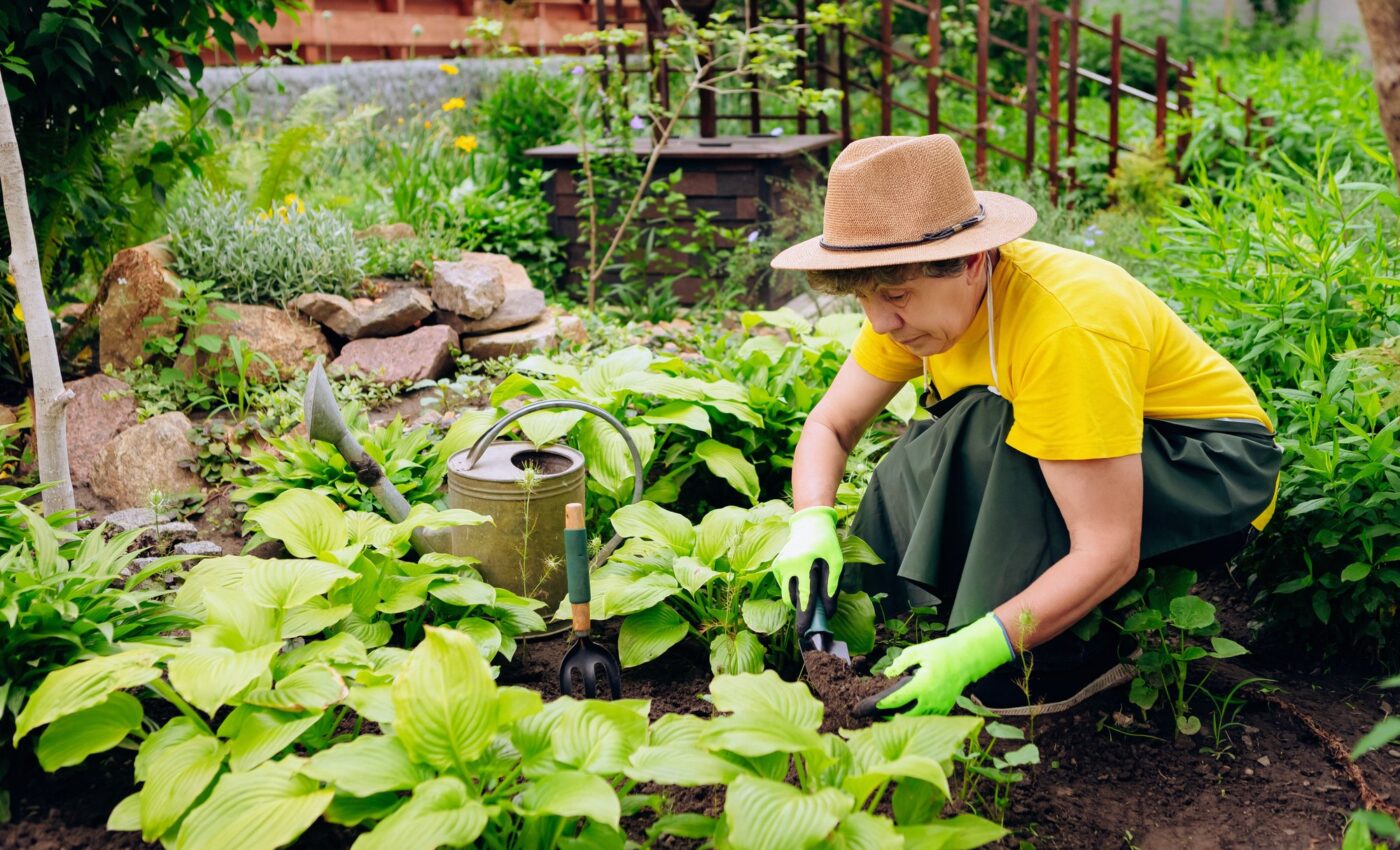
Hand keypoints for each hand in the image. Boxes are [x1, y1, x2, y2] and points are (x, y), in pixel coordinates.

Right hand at [771, 506, 842, 614]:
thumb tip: (829, 609)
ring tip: (811, 592)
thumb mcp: (836, 560)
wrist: (809, 522)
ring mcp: (779, 565)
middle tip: (812, 616)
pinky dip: (794, 588)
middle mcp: (787, 565)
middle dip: (800, 610)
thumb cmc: (825, 541)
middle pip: (790, 599)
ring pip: (786, 593)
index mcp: (803, 563)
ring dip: (797, 598)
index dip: (805, 614)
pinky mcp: (776, 566)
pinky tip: (804, 578)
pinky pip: (784, 584)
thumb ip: (832, 584)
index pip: (804, 596)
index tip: (805, 631)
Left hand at [878, 613, 1013, 715]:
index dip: (886, 704)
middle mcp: (932, 698)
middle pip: (909, 716)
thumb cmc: (941, 652)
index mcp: (923, 684)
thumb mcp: (918, 652)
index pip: (899, 699)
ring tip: (895, 717)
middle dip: (895, 717)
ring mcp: (941, 704)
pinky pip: (931, 717)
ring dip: (908, 720)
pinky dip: (921, 718)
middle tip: (883, 716)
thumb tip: (888, 673)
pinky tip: (912, 714)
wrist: (966, 658)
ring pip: (921, 719)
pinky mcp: (947, 706)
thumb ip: (901, 662)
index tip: (876, 706)